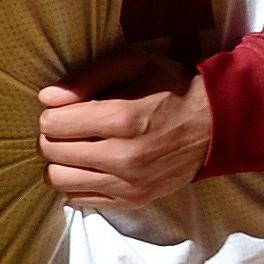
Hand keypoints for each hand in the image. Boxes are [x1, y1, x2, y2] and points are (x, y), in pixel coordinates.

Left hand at [38, 46, 211, 208]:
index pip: (54, 124)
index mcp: (122, 118)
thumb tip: (47, 97)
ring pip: (60, 180)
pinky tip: (89, 166)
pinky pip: (80, 200)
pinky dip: (75, 183)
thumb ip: (87, 77)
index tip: (63, 108)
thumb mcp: (133, 63)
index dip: (50, 113)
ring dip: (58, 162)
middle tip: (66, 126)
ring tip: (74, 147)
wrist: (217, 124)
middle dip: (51, 136)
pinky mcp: (135, 200)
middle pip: (52, 153)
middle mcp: (125, 157)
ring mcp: (130, 184)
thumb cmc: (170, 87)